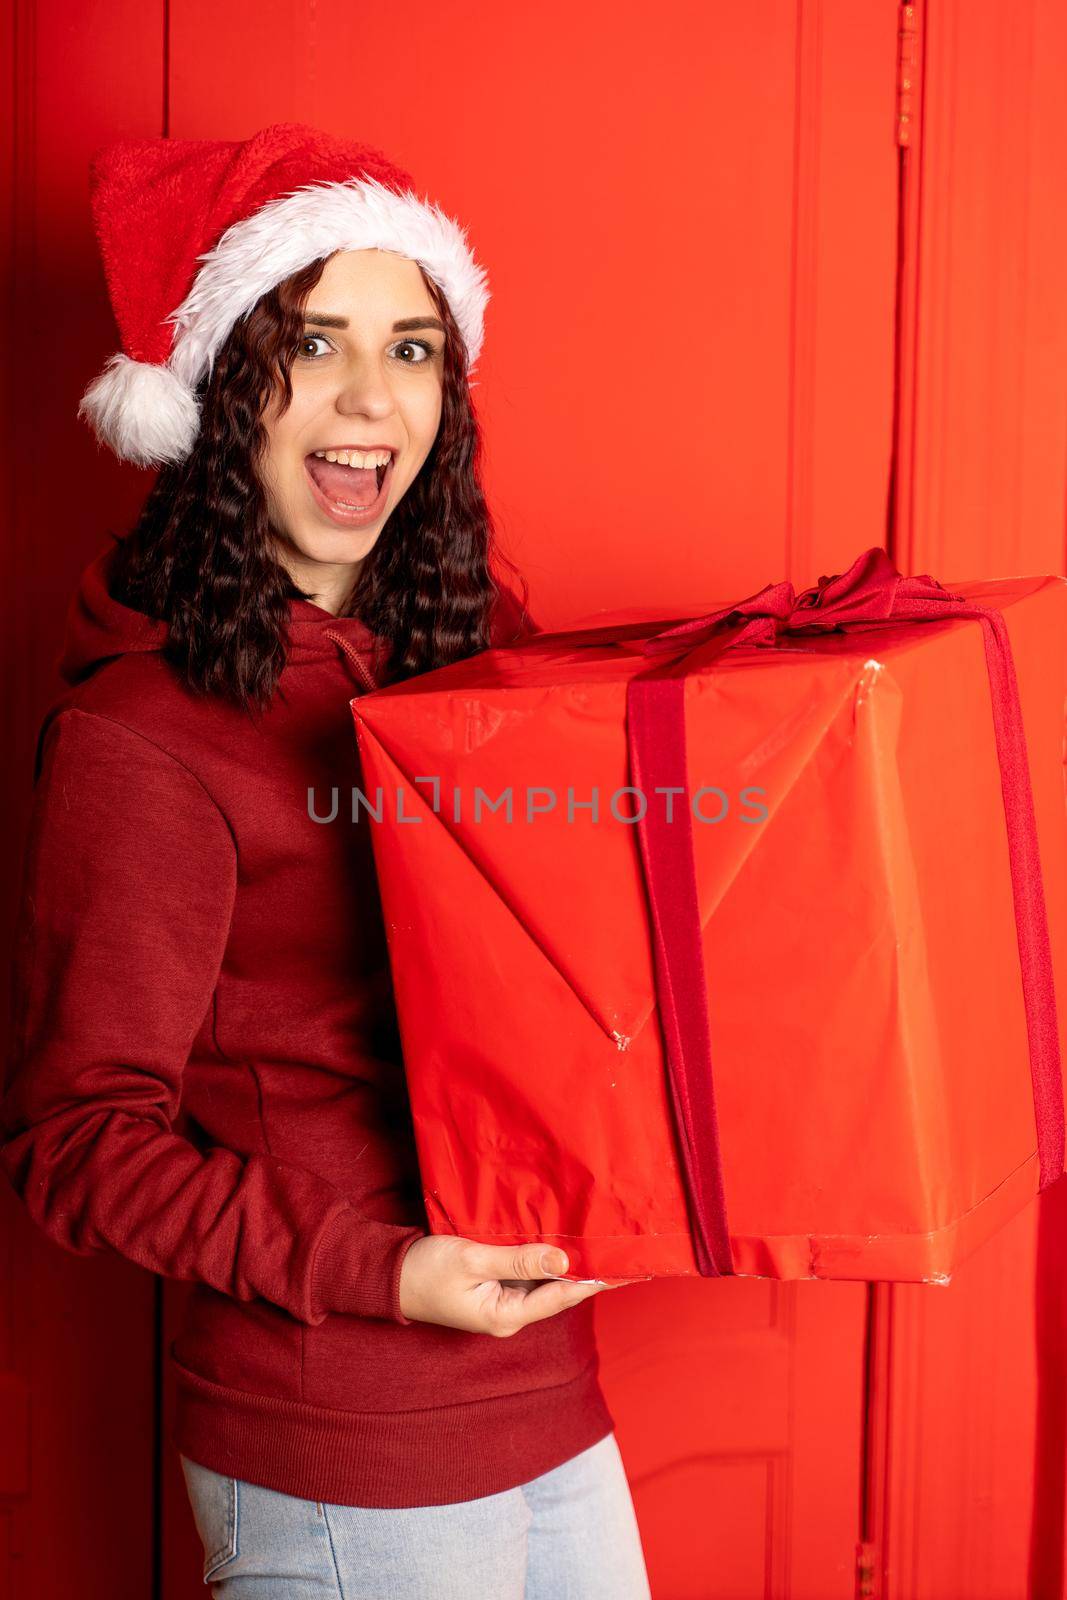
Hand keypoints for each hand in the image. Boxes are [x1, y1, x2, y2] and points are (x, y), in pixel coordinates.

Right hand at [397, 1234, 639, 1335]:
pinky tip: (556, 1241)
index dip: (591, 1281)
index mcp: (505, 1316)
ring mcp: (499, 1302)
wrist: (388, 1275)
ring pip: (541, 1281)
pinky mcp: (491, 1287)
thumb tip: (563, 1262)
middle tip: (616, 1250)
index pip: (560, 1297)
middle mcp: (508, 1314)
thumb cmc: (426, 1270)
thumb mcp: (473, 1261)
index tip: (621, 1269)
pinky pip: (524, 1274)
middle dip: (582, 1271)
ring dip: (562, 1263)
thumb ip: (518, 1260)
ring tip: (595, 1243)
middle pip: (555, 1291)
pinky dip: (540, 1259)